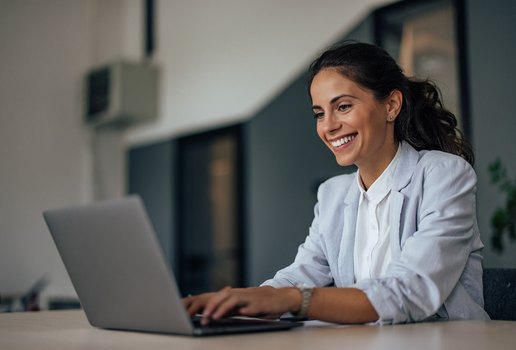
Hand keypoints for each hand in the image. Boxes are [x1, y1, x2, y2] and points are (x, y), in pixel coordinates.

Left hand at [183, 286, 300, 324]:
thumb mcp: (243, 305)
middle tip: (202, 317)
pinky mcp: (261, 304)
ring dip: (223, 308)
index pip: (217, 297)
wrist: (282, 297)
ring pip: (234, 300)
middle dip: (211, 306)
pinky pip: (252, 306)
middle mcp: (241, 294)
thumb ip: (229, 308)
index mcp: (236, 294)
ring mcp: (251, 298)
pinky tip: (242, 313)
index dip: (206, 304)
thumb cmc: (260, 303)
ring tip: (214, 316)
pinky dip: (246, 309)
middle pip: (222, 296)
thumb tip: (212, 313)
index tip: (196, 313)